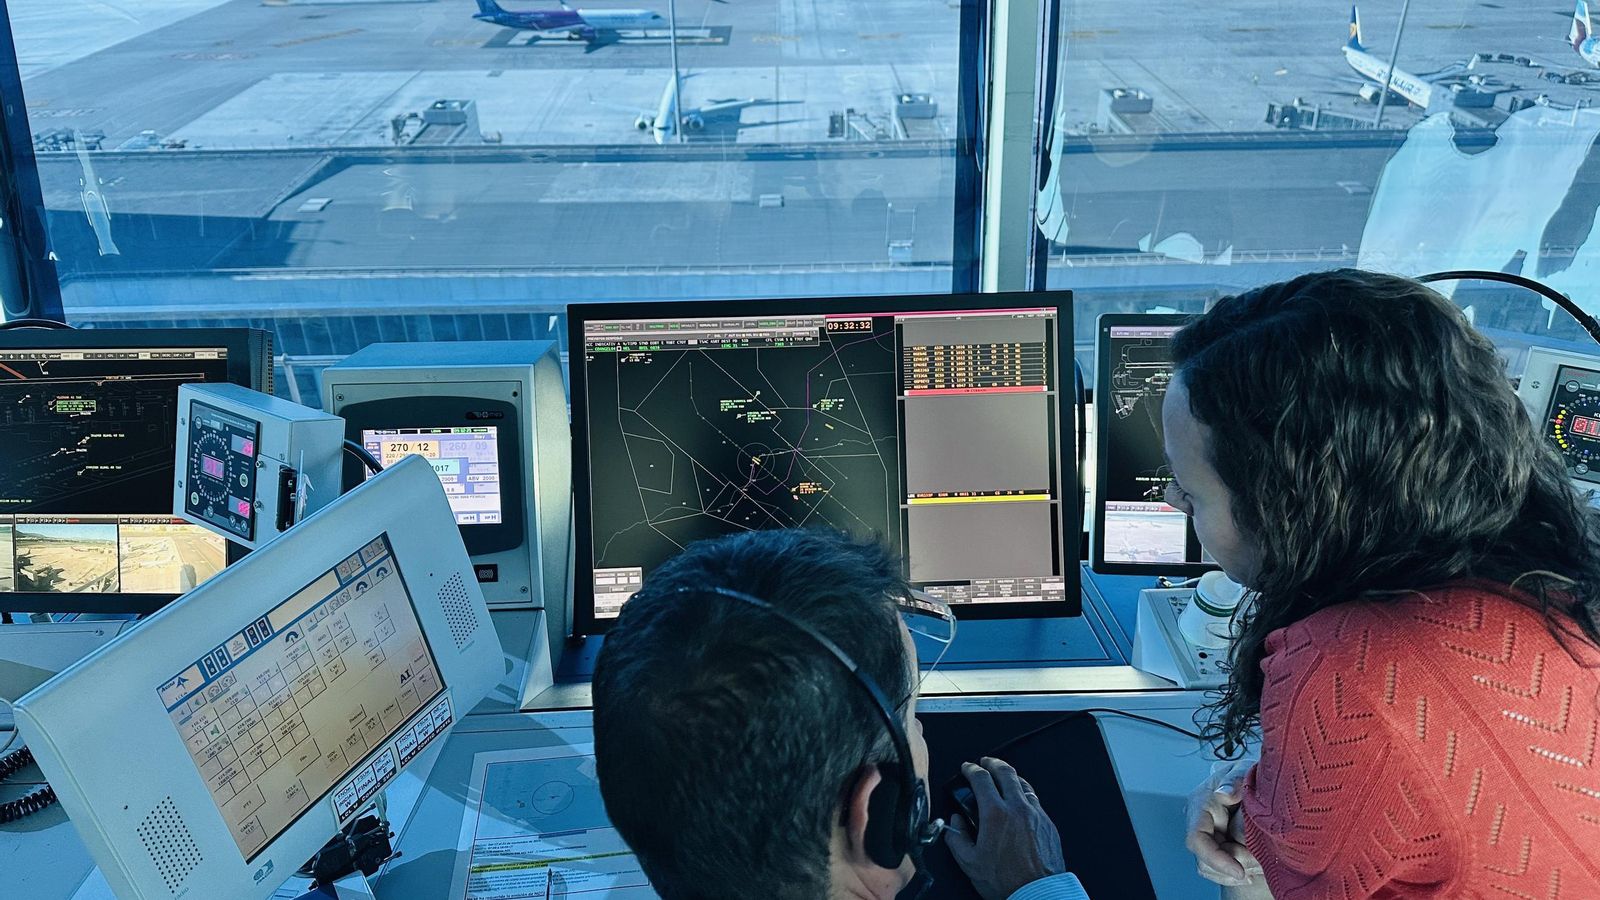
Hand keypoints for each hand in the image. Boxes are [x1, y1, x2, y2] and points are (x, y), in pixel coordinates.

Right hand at [945, 757, 1066, 899]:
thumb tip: (955, 823)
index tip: (967, 768)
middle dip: (993, 763)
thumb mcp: (970, 863)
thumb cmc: (1006, 881)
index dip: (972, 769)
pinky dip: (1024, 794)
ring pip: (1023, 784)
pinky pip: (1035, 800)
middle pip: (1006, 772)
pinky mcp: (1048, 824)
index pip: (981, 779)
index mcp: (995, 814)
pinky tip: (1020, 800)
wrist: (1038, 893)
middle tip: (986, 762)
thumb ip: (957, 838)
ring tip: (1003, 777)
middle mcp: (1017, 808)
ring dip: (1011, 776)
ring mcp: (1035, 814)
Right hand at [1184, 760, 1263, 887]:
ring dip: (1239, 871)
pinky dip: (1239, 874)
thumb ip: (1234, 781)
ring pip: (1213, 870)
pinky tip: (1256, 868)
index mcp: (1201, 803)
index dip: (1216, 859)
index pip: (1197, 839)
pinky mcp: (1219, 848)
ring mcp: (1209, 837)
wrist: (1258, 784)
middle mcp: (1200, 824)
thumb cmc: (1248, 776)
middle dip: (1236, 865)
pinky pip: (1222, 872)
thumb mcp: (1244, 772)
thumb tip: (1225, 793)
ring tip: (1262, 863)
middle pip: (1206, 860)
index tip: (1240, 872)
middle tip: (1262, 860)